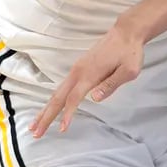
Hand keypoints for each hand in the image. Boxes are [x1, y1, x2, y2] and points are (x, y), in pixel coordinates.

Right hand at [30, 19, 144, 137]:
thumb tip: (94, 99)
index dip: (67, 115)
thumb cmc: (130, 52)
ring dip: (46, 109)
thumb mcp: (128, 70)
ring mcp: (77, 69)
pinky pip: (62, 87)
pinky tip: (51, 107)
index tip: (61, 130)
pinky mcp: (79, 68)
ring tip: (36, 125)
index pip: (74, 98)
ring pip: (57, 92)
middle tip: (36, 133)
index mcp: (90, 74)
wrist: (126, 33)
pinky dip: (54, 100)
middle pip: (58, 97)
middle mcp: (79, 71)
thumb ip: (111, 85)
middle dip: (46, 116)